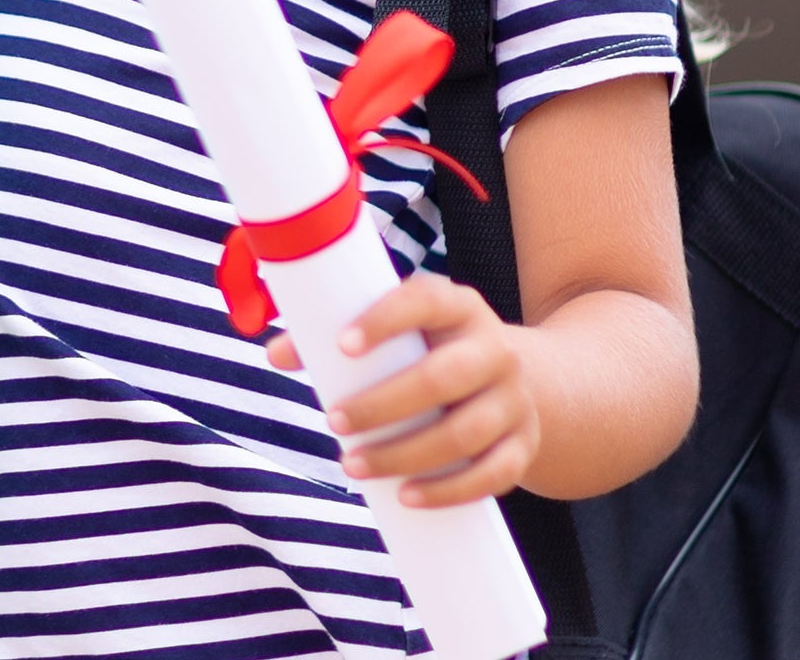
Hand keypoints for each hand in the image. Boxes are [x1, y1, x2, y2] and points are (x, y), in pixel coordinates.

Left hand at [271, 273, 537, 507]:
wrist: (524, 382)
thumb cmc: (434, 350)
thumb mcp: (402, 331)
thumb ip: (339, 336)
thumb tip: (276, 352)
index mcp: (458, 306)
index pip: (423, 301)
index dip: (383, 320)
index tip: (341, 345)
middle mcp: (494, 349)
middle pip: (443, 377)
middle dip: (383, 405)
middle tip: (333, 422)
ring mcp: (514, 401)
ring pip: (464, 433)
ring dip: (404, 455)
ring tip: (352, 465)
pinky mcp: (523, 446)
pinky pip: (492, 476)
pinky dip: (447, 491)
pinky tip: (406, 497)